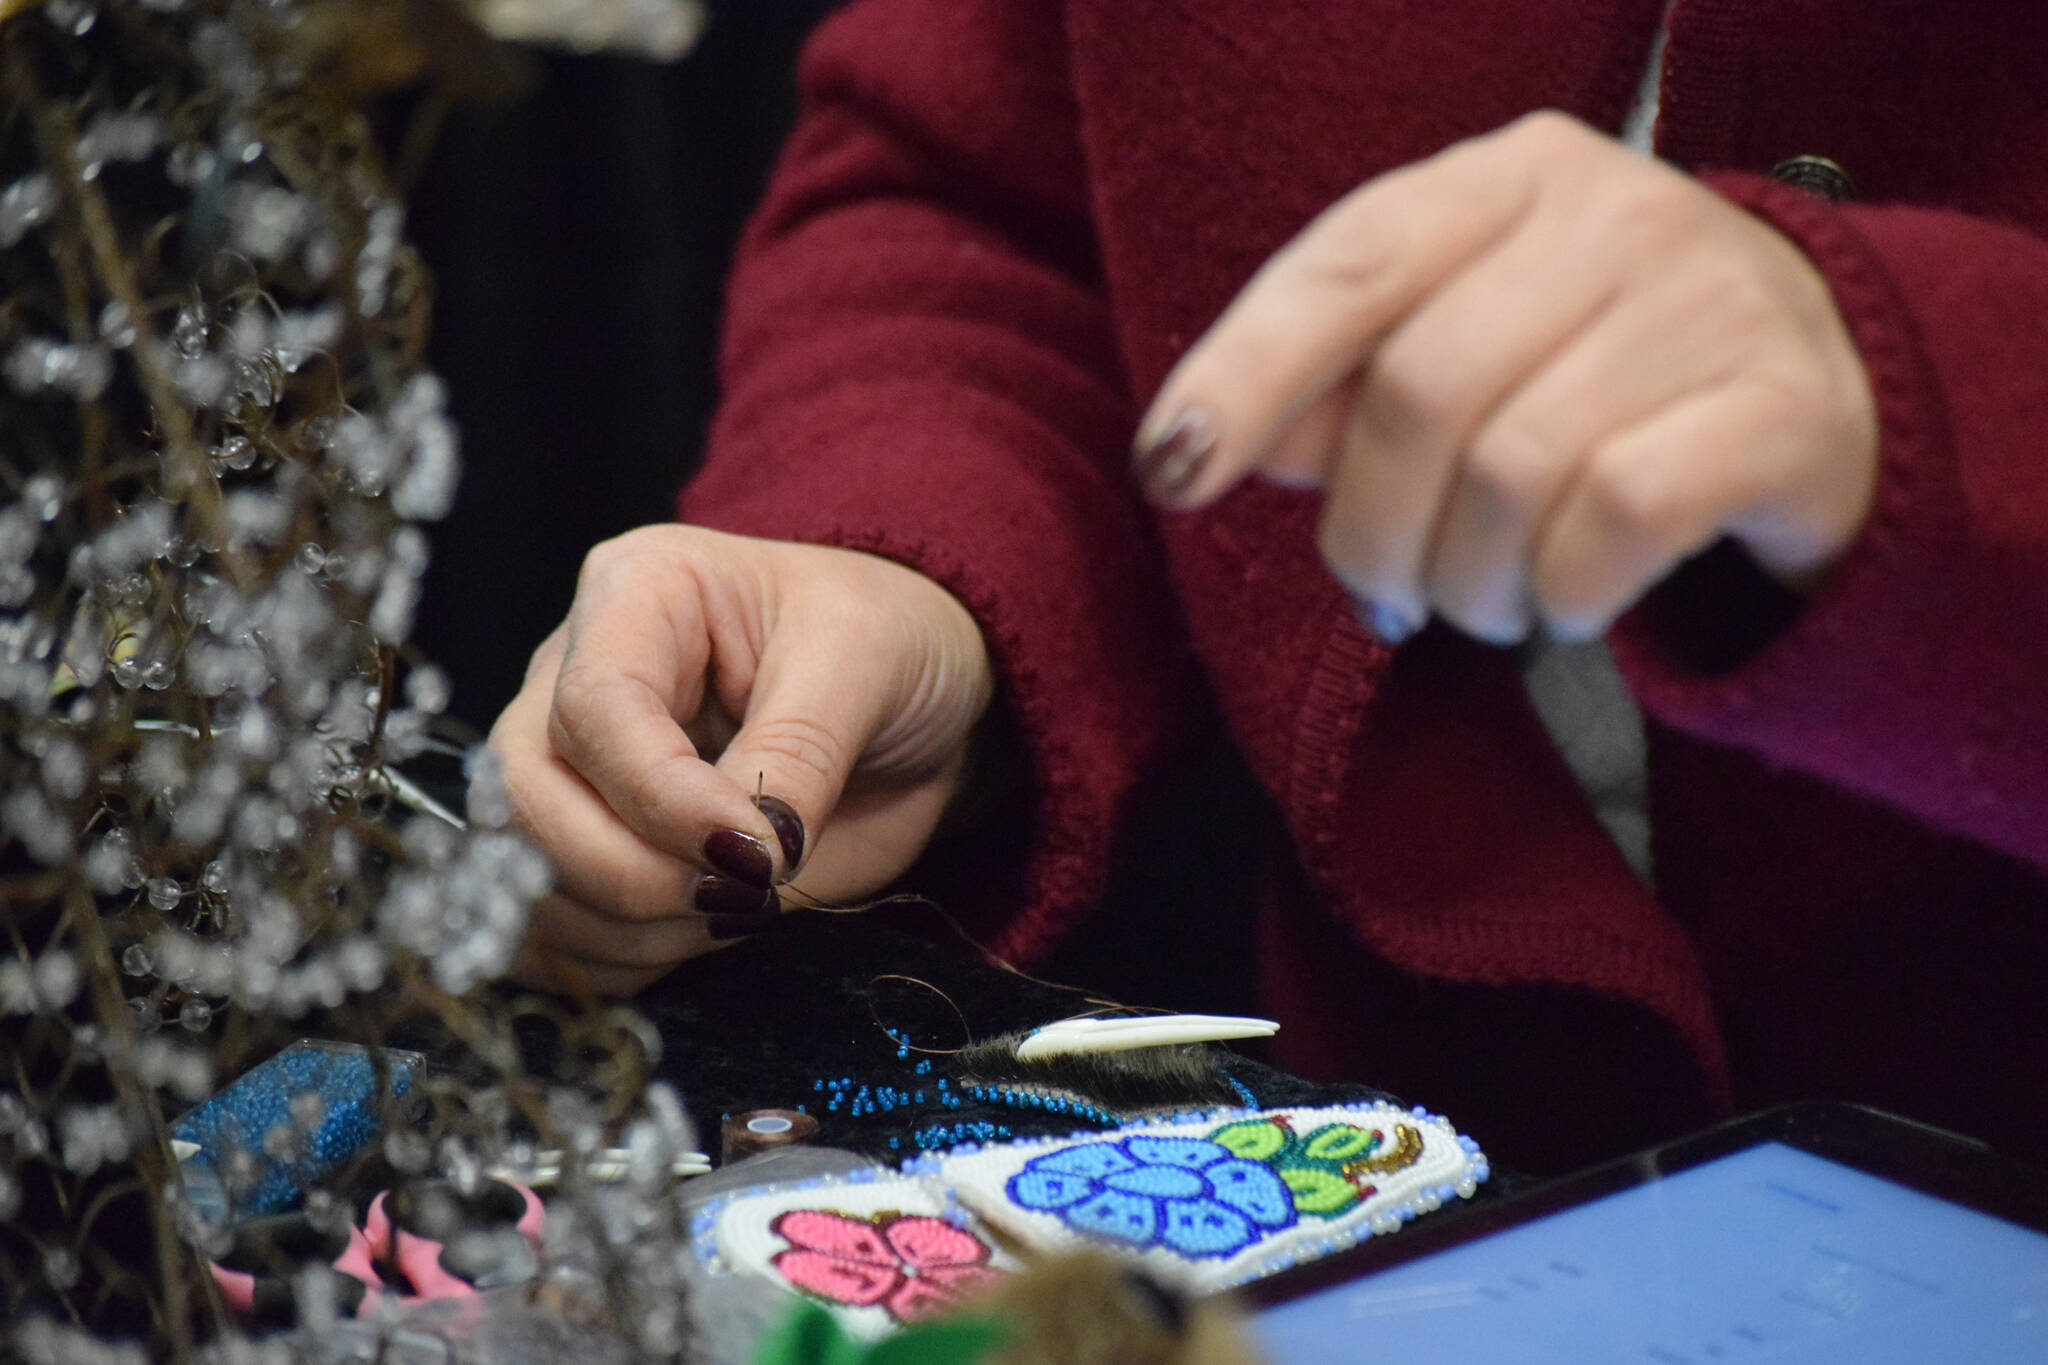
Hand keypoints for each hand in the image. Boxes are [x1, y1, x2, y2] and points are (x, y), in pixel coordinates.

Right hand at [487, 525, 993, 994]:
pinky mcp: (587, 846)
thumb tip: (747, 854)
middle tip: (745, 896)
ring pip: (528, 874)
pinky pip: (551, 929)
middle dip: (630, 875)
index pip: (595, 707)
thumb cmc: (885, 644)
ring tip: (742, 907)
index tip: (757, 854)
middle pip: (526, 797)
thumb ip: (800, 753)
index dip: (662, 798)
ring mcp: (570, 768)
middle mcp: (575, 676)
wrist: (911, 698)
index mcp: (637, 594)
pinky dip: (619, 960)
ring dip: (632, 927)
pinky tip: (700, 933)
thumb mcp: (866, 664)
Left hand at [1133, 111, 1878, 643]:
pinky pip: (1613, 520)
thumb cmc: (1595, 375)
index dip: (1244, 373)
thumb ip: (1337, 391)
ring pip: (1512, 471)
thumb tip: (1209, 444)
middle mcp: (1615, 213)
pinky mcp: (1782, 410)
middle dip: (1371, 534)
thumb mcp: (1461, 353)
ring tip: (1483, 605)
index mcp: (1509, 178)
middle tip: (1385, 596)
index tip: (1168, 473)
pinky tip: (1565, 606)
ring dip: (1468, 582)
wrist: (1830, 395)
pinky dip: (1561, 595)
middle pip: (1420, 394)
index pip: (1348, 263)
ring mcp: (1712, 302)